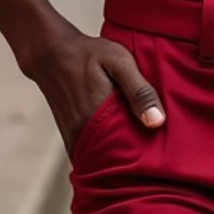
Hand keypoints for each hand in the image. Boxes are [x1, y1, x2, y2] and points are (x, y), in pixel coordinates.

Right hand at [20, 16, 165, 155]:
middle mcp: (83, 135)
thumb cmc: (88, 54)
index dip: (148, 155)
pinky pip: (92, 152)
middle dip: (136, 158)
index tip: (162, 151)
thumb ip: (139, 90)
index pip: (129, 154)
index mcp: (99, 119)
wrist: (51, 53)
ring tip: (140, 143)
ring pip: (103, 158)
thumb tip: (157, 122)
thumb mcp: (120, 62)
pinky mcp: (70, 136)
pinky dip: (106, 149)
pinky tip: (120, 137)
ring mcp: (74, 138)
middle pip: (117, 160)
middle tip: (155, 150)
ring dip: (121, 155)